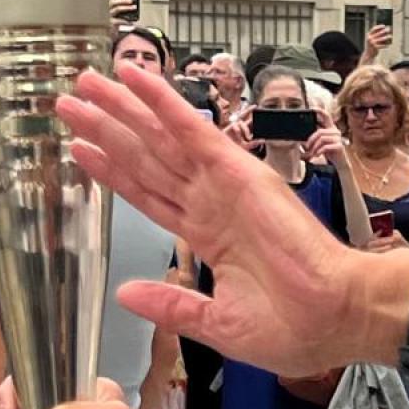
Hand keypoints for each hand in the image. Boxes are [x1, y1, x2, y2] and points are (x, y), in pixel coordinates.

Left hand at [53, 68, 408, 376]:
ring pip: (161, 138)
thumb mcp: (218, 324)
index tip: (81, 150)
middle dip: (108, 129)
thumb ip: (172, 304)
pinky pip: (193, 131)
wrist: (337, 318)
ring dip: (125, 108)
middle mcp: (212, 204)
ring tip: (88, 83)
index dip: (113, 172)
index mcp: (209, 238)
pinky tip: (137, 80)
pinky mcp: (238, 173)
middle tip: (72, 102)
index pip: (149, 196)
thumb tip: (125, 292)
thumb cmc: (297, 328)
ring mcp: (224, 186)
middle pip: (147, 159)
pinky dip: (164, 103)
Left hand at [304, 115, 345, 168]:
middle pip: (319, 131)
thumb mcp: (321, 142)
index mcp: (331, 128)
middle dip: (311, 140)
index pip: (326, 116)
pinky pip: (325, 147)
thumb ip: (316, 136)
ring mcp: (338, 138)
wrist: (339, 162)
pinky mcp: (339, 146)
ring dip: (314, 148)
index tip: (312, 109)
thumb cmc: (329, 151)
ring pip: (321, 139)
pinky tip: (317, 155)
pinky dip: (319, 151)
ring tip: (312, 153)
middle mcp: (335, 131)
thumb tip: (304, 134)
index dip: (320, 111)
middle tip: (306, 147)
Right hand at [361, 24, 391, 63]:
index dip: (379, 26)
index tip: (384, 26)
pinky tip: (389, 44)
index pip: (374, 29)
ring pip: (382, 38)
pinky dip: (386, 44)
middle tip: (389, 30)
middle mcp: (370, 38)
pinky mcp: (375, 47)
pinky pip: (383, 45)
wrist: (368, 55)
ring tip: (391, 36)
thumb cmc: (372, 46)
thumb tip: (384, 29)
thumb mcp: (372, 39)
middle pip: (379, 33)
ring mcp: (372, 43)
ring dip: (387, 37)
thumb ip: (376, 35)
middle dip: (385, 31)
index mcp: (368, 35)